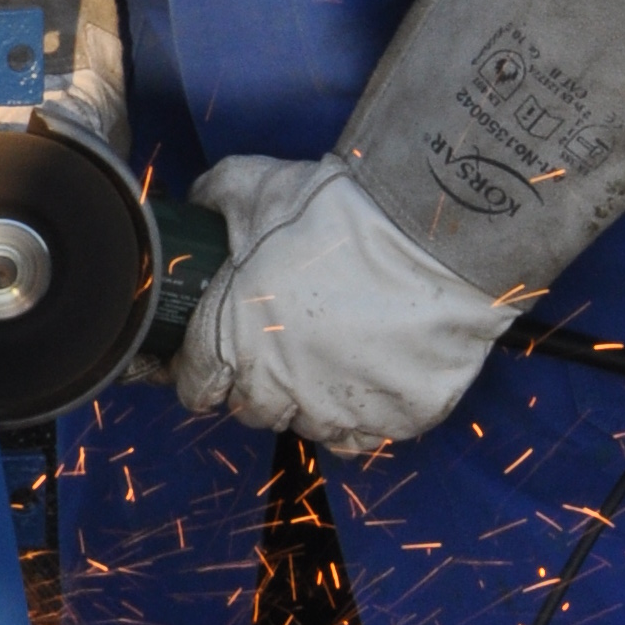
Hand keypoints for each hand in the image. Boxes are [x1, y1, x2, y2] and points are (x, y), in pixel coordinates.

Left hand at [174, 156, 515, 455]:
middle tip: (283, 347)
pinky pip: (366, 437)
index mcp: (228, 342)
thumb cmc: (335, 211)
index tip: (215, 356)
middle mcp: (277, 389)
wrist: (427, 229)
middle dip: (260, 384)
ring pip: (310, 426)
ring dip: (312, 399)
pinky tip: (372, 380)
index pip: (196, 387)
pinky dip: (364, 416)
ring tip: (332, 359)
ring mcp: (339, 409)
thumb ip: (214, 200)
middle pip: (254, 411)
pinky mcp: (396, 418)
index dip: (201, 371)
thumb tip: (199, 206)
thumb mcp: (255, 187)